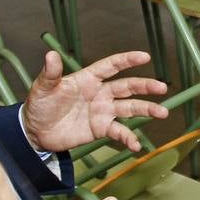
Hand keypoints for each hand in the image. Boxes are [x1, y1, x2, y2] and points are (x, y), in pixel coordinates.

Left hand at [23, 50, 168, 152]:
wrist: (36, 132)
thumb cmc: (40, 105)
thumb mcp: (43, 88)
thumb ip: (51, 73)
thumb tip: (50, 55)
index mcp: (88, 78)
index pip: (112, 66)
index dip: (128, 60)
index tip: (145, 57)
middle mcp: (100, 93)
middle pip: (128, 86)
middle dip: (146, 86)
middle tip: (162, 87)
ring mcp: (103, 111)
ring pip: (130, 108)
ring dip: (147, 109)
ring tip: (162, 112)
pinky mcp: (101, 129)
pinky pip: (119, 132)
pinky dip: (129, 138)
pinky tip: (136, 145)